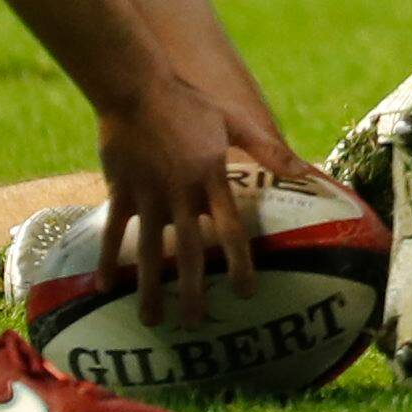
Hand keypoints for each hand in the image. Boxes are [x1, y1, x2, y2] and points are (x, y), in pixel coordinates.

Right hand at [95, 82, 260, 323]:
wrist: (136, 87)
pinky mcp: (120, 191)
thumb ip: (269, 150)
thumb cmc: (189, 103)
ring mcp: (148, 194)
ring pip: (150, 250)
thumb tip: (306, 171)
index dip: (240, 263)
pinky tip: (105, 287)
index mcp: (211, 178)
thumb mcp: (233, 122)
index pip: (232, 230)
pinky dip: (108, 260)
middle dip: (194, 290)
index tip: (246, 293)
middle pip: (190, 252)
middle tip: (195, 324)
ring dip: (150, 288)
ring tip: (152, 320)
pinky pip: (113, 233)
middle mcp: (181, 193)